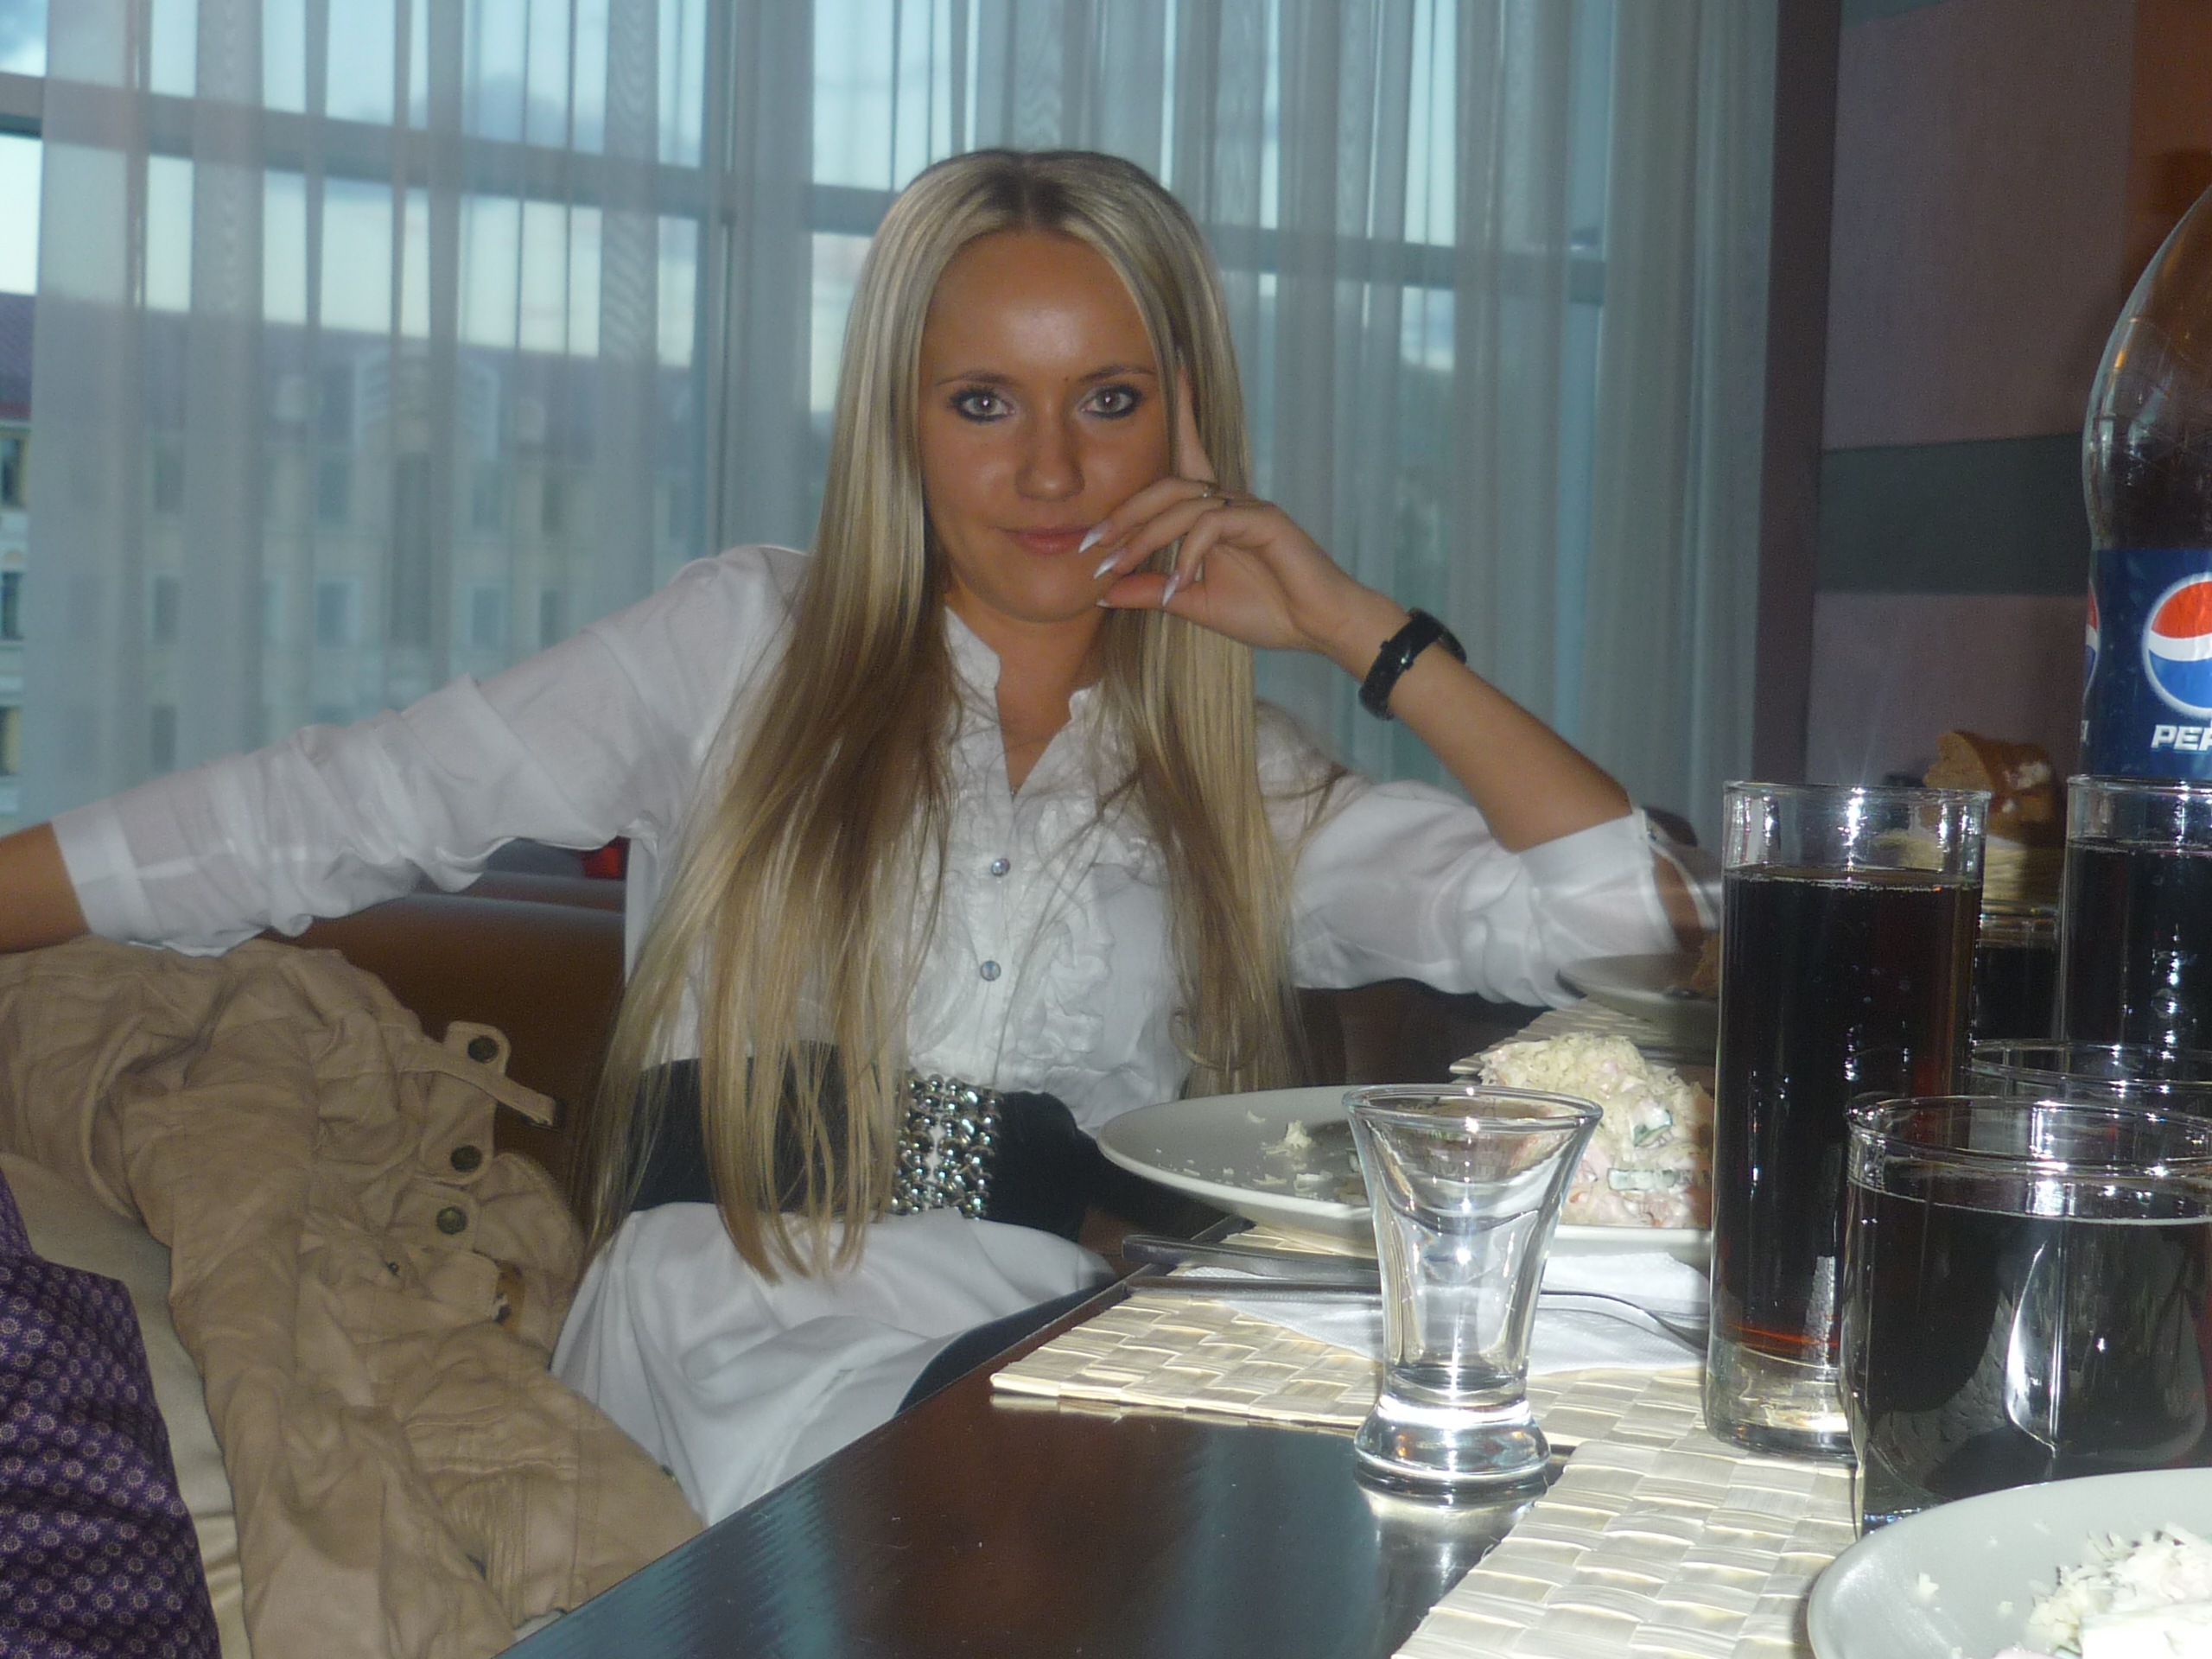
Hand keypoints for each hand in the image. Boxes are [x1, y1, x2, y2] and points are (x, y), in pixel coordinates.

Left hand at [1089, 379, 1405, 670]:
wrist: (1318, 628)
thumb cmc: (1266, 611)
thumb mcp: (1193, 602)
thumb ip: (1152, 590)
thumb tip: (1104, 589)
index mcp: (1215, 512)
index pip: (1189, 455)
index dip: (1180, 412)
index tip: (1169, 371)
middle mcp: (1231, 500)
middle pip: (1167, 485)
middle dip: (1124, 512)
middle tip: (1089, 543)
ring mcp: (1249, 507)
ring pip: (1183, 504)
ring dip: (1144, 537)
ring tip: (1119, 569)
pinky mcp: (1265, 521)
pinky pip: (1212, 524)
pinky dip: (1188, 553)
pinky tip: (1180, 583)